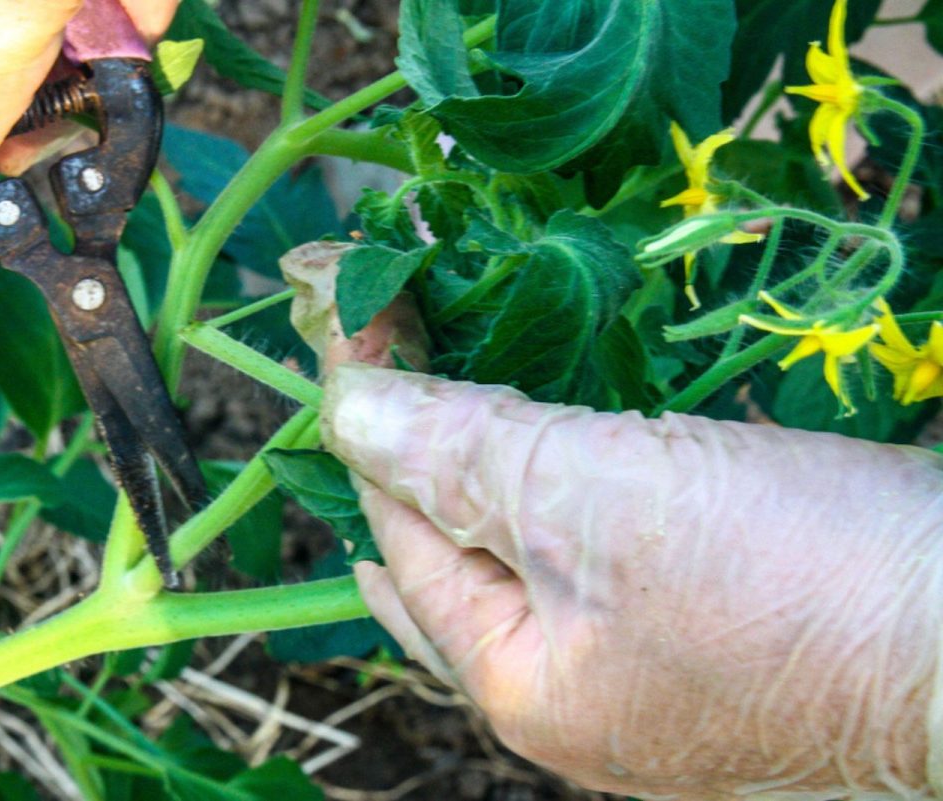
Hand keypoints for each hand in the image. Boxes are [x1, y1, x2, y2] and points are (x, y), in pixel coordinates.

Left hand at [322, 363, 942, 797]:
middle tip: (386, 360)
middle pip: (450, 557)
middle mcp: (568, 694)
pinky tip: (556, 444)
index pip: (401, 528)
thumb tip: (345, 411)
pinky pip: (594, 551)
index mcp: (517, 684)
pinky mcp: (704, 627)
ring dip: (486, 465)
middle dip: (413, 454)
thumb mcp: (598, 501)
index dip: (369, 413)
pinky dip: (563, 486)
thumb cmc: (792, 578)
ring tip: (448, 392)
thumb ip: (461, 457)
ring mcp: (639, 670)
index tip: (360, 308)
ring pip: (525, 553)